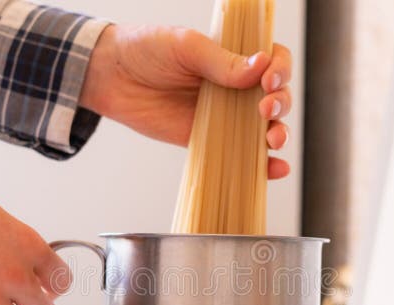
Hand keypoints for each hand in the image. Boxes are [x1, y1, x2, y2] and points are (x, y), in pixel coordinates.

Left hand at [80, 25, 292, 178]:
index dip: (281, 70)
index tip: (268, 80)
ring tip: (273, 140)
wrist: (112, 77)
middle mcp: (235, 86)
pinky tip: (275, 169)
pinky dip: (262, 165)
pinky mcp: (208, 140)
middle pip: (277, 97)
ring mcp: (224, 116)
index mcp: (234, 56)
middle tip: (265, 109)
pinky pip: (240, 154)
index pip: (274, 62)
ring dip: (278, 134)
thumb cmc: (146, 50)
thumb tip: (260, 68)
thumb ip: (221, 61)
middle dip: (280, 104)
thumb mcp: (185, 47)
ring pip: (265, 127)